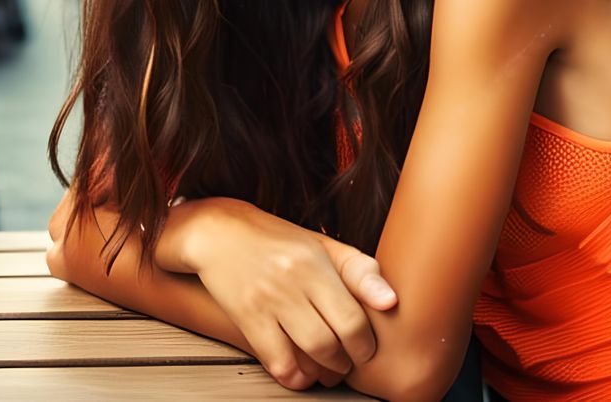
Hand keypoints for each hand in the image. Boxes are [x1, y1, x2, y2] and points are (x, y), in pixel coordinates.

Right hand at [162, 198, 396, 389]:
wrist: (219, 234)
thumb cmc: (277, 241)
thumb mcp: (323, 245)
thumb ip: (360, 271)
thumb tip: (391, 301)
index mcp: (316, 262)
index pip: (353, 316)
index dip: (366, 343)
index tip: (367, 348)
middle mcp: (293, 282)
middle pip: (333, 340)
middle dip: (348, 361)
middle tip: (350, 362)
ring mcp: (268, 302)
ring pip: (308, 353)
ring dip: (325, 372)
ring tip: (329, 370)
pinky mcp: (247, 319)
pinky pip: (277, 361)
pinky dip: (295, 376)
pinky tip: (302, 372)